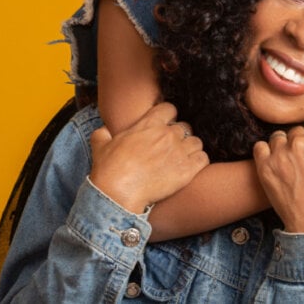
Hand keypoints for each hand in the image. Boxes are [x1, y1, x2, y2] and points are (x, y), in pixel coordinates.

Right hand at [89, 102, 208, 213]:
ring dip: (190, 149)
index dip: (168, 117)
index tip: (165, 126)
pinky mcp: (187, 170)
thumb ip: (103, 134)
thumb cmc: (108, 170)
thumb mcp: (100, 146)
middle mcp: (167, 134)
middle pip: (184, 127)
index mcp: (149, 124)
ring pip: (196, 142)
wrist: (118, 194)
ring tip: (181, 159)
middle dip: (179, 136)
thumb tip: (104, 131)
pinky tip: (190, 168)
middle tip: (171, 149)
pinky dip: (199, 163)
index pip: (170, 109)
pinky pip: (203, 159)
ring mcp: (179, 151)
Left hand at [252, 120, 303, 233]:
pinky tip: (277, 165)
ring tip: (293, 166)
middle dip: (302, 143)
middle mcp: (299, 142)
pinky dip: (266, 153)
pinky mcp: (264, 166)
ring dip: (284, 147)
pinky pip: (260, 147)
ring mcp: (280, 154)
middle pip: (297, 131)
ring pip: (279, 137)